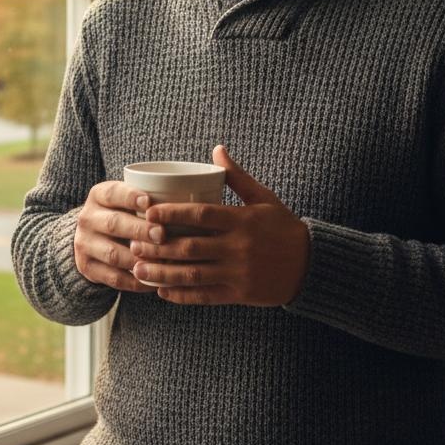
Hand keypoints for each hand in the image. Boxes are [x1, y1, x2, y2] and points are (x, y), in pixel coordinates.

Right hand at [74, 180, 164, 293]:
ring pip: (113, 254)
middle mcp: (87, 218)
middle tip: (162, 234)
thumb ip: (147, 201)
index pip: (112, 193)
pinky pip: (114, 278)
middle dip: (140, 230)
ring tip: (162, 262)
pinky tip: (155, 281)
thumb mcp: (126, 200)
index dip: (130, 197)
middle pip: (114, 224)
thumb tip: (187, 202)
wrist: (91, 239)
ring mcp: (84, 244)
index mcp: (98, 196)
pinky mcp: (87, 268)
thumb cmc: (122, 214)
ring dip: (139, 259)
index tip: (149, 201)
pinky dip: (136, 281)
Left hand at [130, 145, 310, 305]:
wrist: (311, 265)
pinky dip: (181, 295)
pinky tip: (161, 291)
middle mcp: (238, 247)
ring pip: (193, 274)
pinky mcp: (239, 294)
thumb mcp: (263, 198)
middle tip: (133, 242)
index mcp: (241, 220)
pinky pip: (205, 296)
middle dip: (158, 246)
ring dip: (162, 273)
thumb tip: (217, 149)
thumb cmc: (283, 227)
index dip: (172, 214)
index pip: (200, 216)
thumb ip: (237, 177)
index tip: (148, 212)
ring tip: (138, 269)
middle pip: (190, 247)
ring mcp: (238, 273)